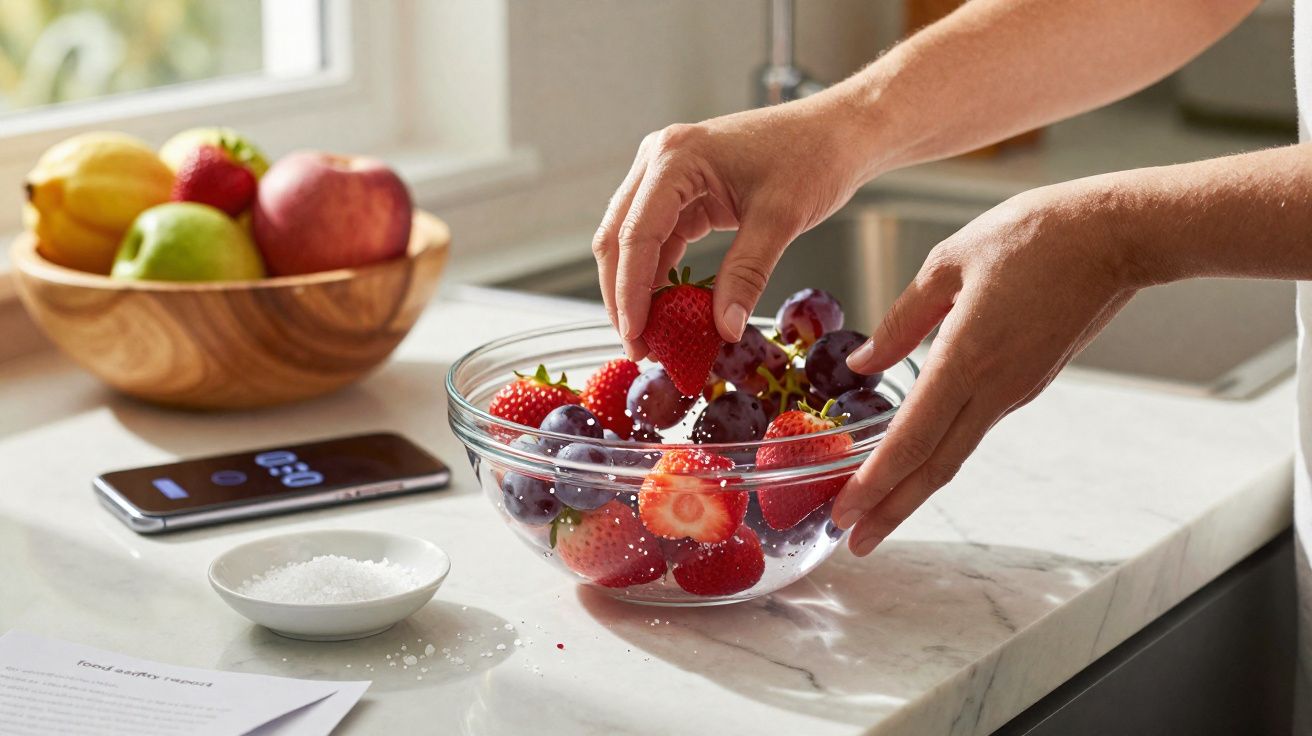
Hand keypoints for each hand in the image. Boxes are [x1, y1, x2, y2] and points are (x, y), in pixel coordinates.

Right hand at [592, 96, 878, 358]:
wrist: (837, 132)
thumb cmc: (813, 157)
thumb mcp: (779, 219)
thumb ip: (746, 274)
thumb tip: (724, 329)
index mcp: (677, 157)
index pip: (636, 234)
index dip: (630, 291)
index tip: (635, 335)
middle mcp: (660, 160)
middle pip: (619, 238)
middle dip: (623, 295)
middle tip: (638, 346)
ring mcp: (667, 175)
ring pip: (631, 242)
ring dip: (637, 290)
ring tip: (651, 337)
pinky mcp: (682, 192)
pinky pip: (658, 240)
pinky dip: (659, 276)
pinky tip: (669, 312)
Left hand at [831, 183, 1145, 554]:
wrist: (1117, 235)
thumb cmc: (1034, 235)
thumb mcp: (949, 262)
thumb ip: (902, 321)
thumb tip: (861, 363)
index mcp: (968, 357)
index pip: (912, 438)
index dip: (875, 482)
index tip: (843, 514)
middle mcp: (995, 388)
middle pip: (935, 466)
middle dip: (891, 510)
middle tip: (855, 543)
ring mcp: (1016, 390)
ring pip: (955, 453)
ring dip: (913, 489)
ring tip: (876, 513)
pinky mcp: (1028, 382)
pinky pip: (974, 428)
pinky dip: (938, 454)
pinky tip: (915, 460)